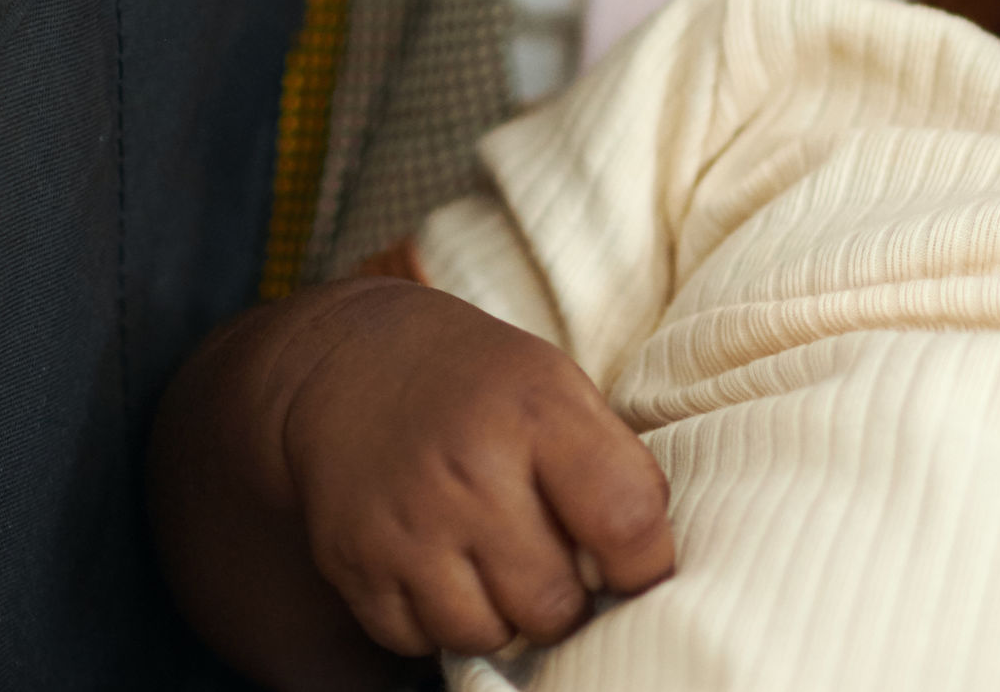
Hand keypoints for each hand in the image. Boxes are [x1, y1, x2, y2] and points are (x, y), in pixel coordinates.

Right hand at [277, 281, 678, 655]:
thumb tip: (645, 568)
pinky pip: (416, 639)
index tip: (638, 569)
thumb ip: (612, 468)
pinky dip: (436, 621)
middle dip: (568, 602)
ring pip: (484, 634)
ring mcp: (406, 523)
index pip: (625, 523)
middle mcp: (469, 472)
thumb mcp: (561, 387)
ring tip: (497, 568)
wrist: (353, 359)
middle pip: (552, 603)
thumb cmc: (480, 382)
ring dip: (502, 618)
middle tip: (557, 570)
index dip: (646, 566)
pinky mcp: (353, 560)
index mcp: (538, 414)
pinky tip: (441, 569)